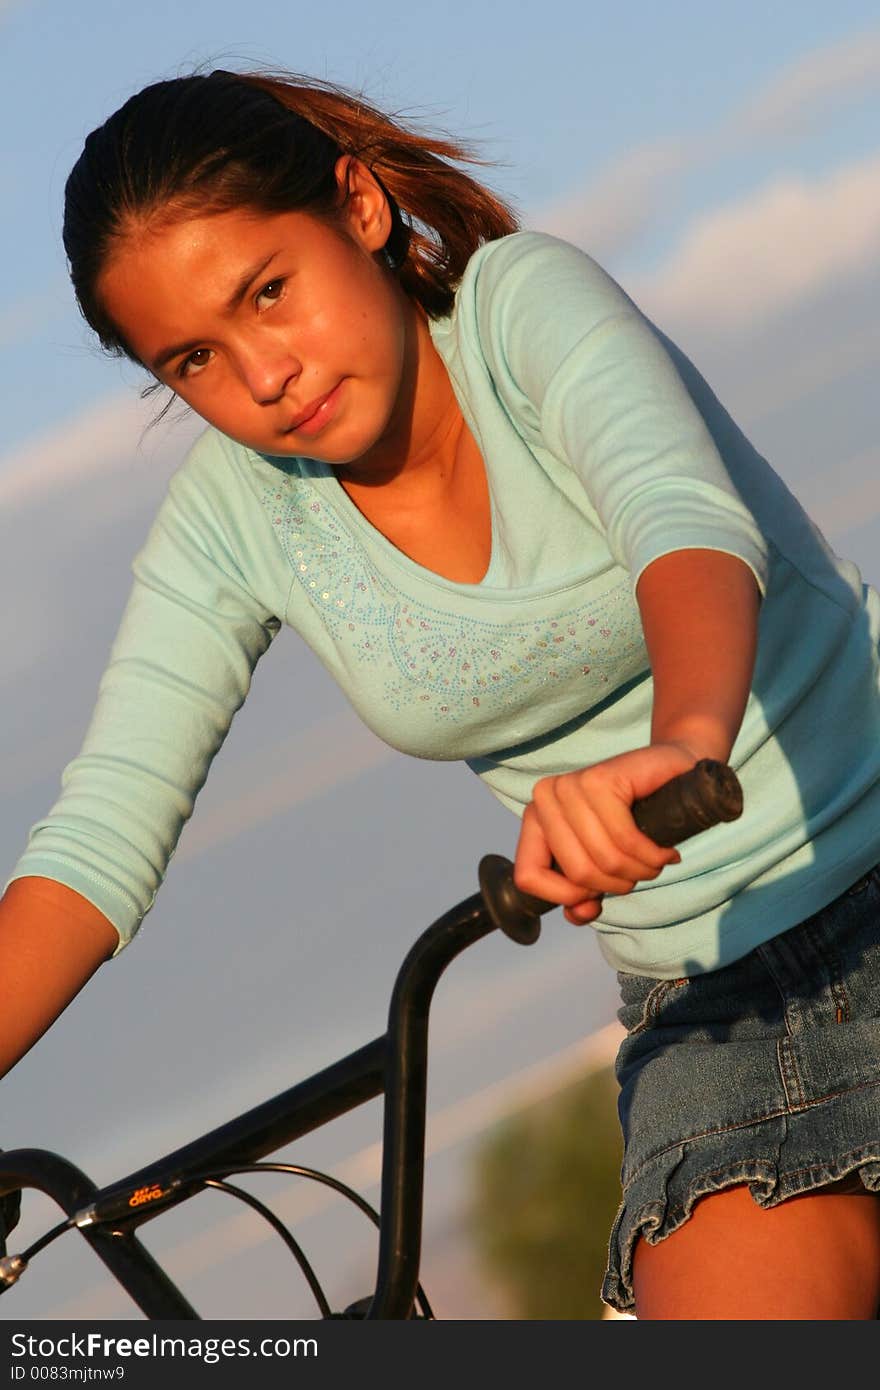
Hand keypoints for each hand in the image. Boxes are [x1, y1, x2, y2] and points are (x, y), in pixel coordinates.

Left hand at [513, 743, 697, 924]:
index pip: (527, 877)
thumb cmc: (635, 822)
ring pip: (604, 859)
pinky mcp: (602, 778)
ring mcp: (571, 785)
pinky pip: (625, 839)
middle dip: (617, 884)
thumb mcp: (603, 867)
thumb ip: (582, 896)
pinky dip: (652, 855)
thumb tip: (580, 913)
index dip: (567, 896)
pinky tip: (664, 851)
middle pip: (576, 873)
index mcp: (535, 817)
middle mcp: (546, 797)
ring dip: (640, 871)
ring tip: (654, 861)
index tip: (597, 893)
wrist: (673, 777)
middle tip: (639, 871)